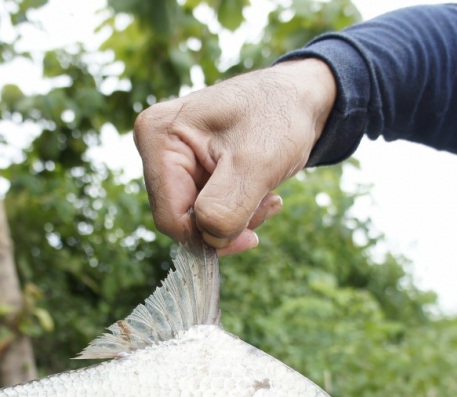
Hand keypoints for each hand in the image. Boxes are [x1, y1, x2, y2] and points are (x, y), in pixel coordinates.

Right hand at [133, 59, 336, 254]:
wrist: (299, 95)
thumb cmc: (279, 115)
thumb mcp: (257, 162)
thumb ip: (226, 206)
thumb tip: (210, 240)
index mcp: (158, 136)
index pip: (169, 216)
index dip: (207, 236)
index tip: (251, 235)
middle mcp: (157, 146)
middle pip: (181, 219)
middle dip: (226, 223)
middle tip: (267, 204)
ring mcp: (174, 157)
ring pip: (196, 219)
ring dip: (236, 218)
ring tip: (268, 195)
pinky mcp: (192, 167)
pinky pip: (207, 208)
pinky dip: (237, 210)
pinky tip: (261, 192)